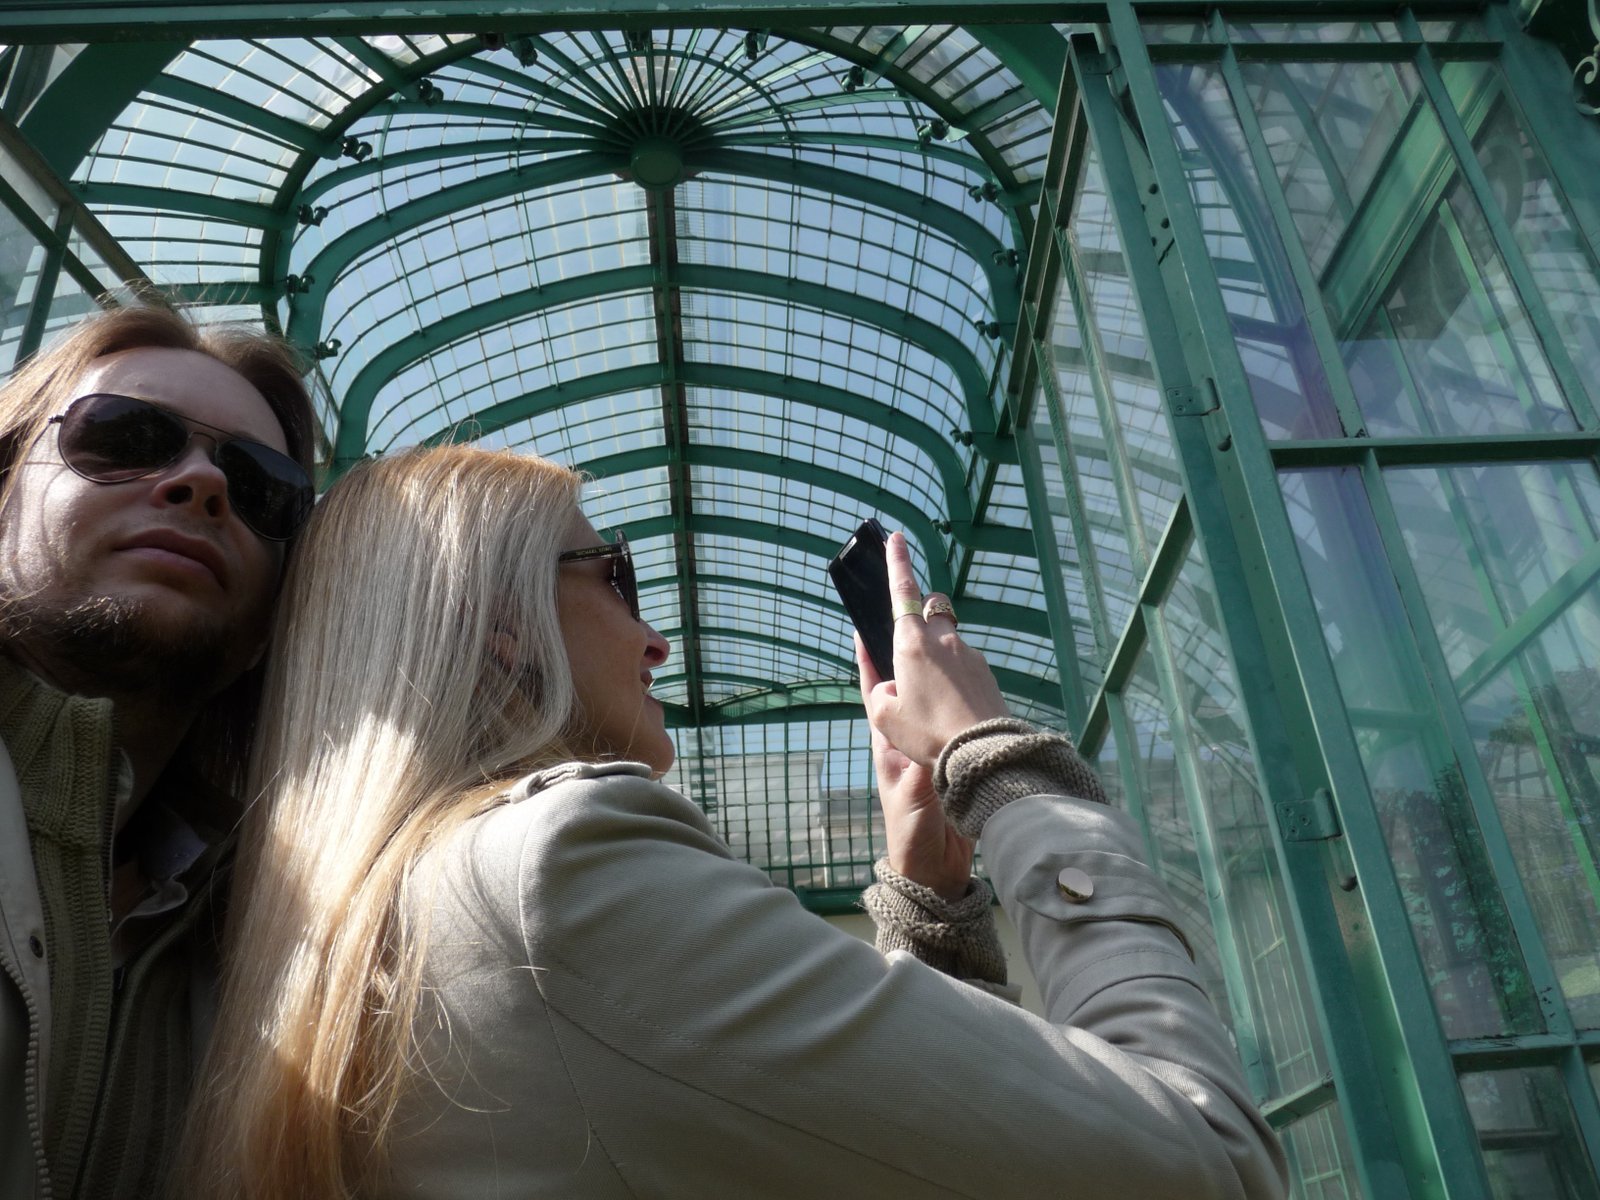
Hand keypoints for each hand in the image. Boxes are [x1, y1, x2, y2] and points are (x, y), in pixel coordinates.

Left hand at [857, 636, 974, 901]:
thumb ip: (923, 765)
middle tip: (912, 616)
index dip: (868, 660)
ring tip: (943, 637)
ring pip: (929, 700)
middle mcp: (906, 739)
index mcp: (889, 743)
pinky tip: (970, 679)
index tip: (863, 626)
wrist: (934, 869)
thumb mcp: (915, 796)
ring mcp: (927, 748)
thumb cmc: (913, 832)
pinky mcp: (949, 760)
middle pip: (903, 688)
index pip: (874, 692)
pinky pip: (951, 718)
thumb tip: (932, 737)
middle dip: (905, 654)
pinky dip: (957, 696)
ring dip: (934, 672)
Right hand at [859, 532, 1007, 767]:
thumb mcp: (886, 719)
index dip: (897, 562)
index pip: (901, 591)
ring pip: (949, 638)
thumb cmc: (928, 734)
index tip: (896, 538)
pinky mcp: (986, 670)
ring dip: (937, 652)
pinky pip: (965, 662)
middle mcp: (942, 640)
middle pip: (931, 608)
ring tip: (931, 694)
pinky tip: (952, 705)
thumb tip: (891, 684)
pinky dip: (955, 674)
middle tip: (910, 640)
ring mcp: (968, 653)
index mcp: (911, 644)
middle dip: (920, 611)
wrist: (982, 751)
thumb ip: (880, 694)